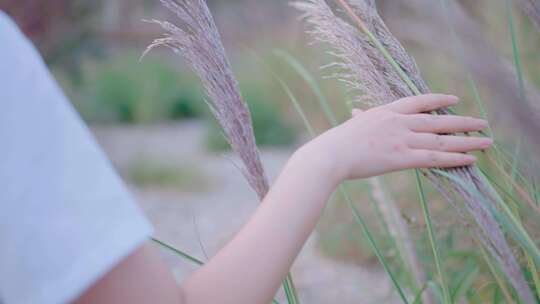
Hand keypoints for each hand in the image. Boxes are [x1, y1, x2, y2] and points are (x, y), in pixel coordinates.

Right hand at [300, 94, 491, 182]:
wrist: (331, 155)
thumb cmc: (337, 142)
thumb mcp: (353, 125)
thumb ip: (361, 118)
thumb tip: (358, 112)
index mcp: (386, 111)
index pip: (419, 101)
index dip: (438, 99)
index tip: (454, 98)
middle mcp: (398, 122)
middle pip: (438, 119)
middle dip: (463, 122)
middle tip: (483, 123)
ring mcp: (401, 139)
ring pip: (441, 139)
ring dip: (466, 141)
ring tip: (486, 142)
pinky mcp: (401, 158)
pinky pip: (433, 157)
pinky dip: (454, 158)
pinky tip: (470, 159)